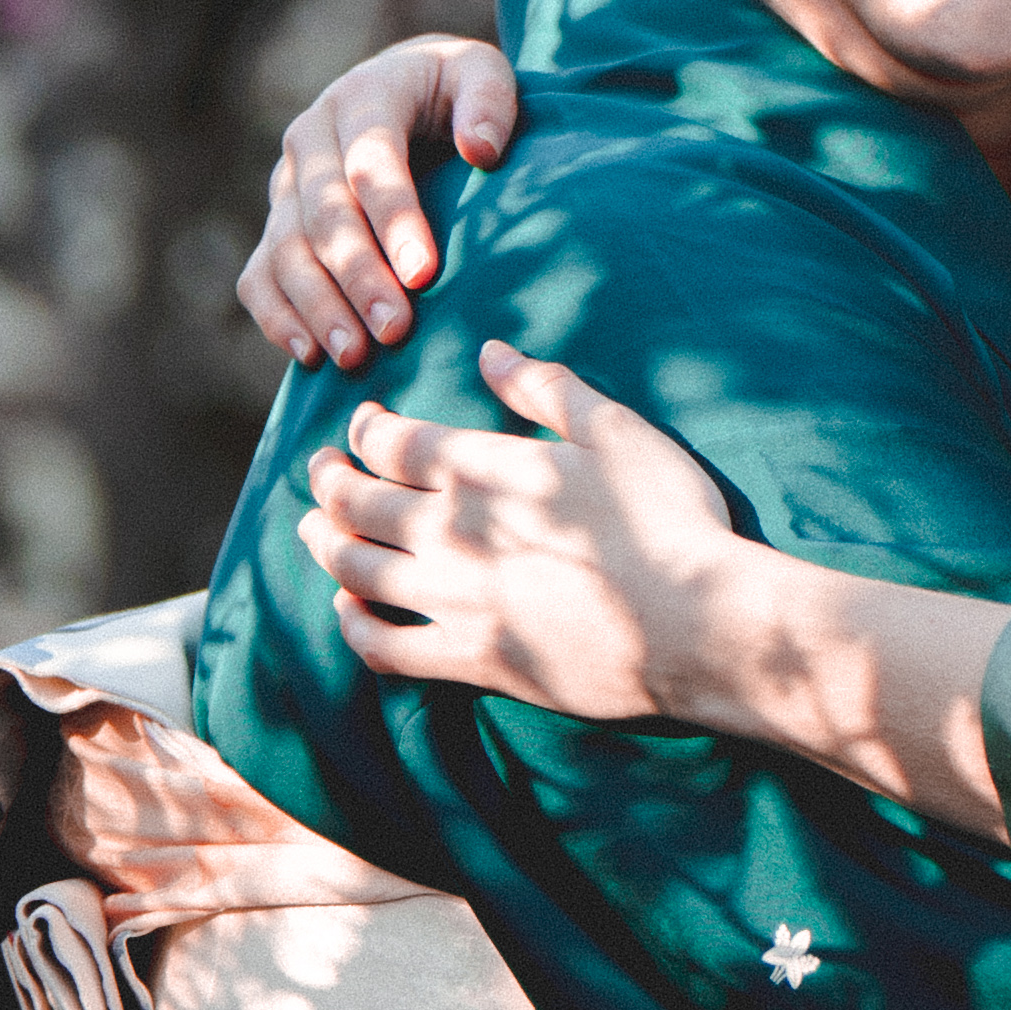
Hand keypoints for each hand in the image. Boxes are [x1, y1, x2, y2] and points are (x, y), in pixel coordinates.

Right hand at [238, 32, 521, 367]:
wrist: (404, 85)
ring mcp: (286, 184)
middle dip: (358, 276)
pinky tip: (309, 353)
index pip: (370, 162)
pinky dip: (276, 315)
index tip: (425, 274)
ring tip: (353, 355)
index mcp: (361, 97)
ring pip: (285, 249)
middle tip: (394, 331)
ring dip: (316, 305)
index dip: (395, 220)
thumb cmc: (452, 90)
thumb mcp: (481, 74)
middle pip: (324, 213)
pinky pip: (260, 274)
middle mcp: (310, 137)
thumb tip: (480, 150)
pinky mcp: (277, 223)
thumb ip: (488, 101)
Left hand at [302, 343, 734, 723]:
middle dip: (329, 480)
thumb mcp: (616, 431)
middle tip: (321, 470)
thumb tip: (490, 350)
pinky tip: (349, 611)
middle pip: (357, 502)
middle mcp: (452, 532)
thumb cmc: (669, 519)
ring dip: (322, 545)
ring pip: (354, 569)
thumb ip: (545, 388)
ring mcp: (455, 600)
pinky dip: (353, 626)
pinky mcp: (470, 658)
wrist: (698, 623)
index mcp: (483, 469)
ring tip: (312, 530)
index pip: (390, 443)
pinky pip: (384, 647)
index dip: (364, 428)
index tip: (360, 423)